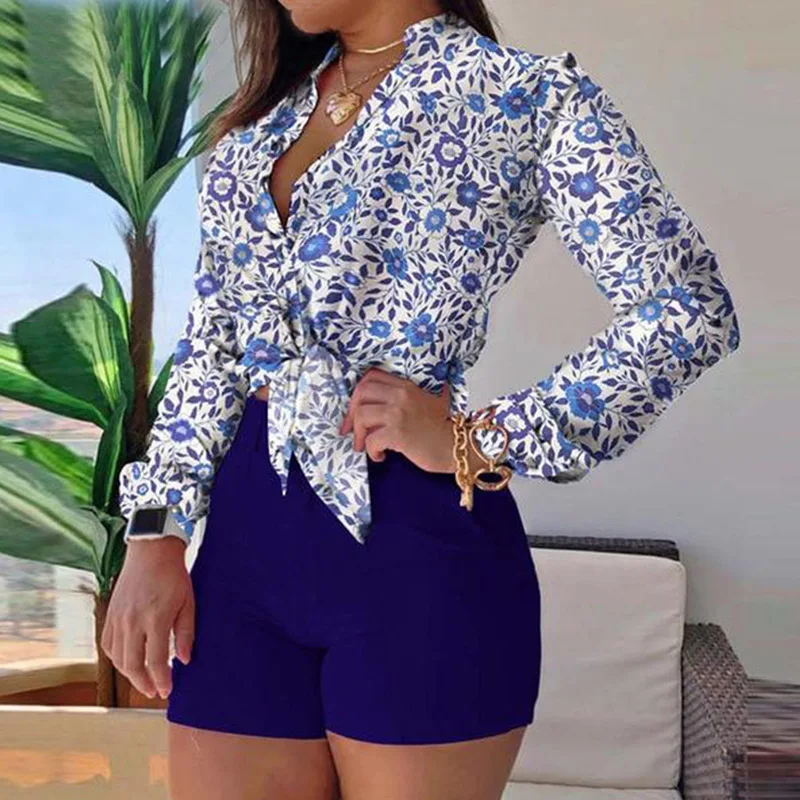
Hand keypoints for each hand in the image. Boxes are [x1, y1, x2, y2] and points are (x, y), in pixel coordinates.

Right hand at [101, 537, 193, 698]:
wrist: (151, 551)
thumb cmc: (174, 576)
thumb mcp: (188, 603)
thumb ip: (186, 633)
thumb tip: (184, 660)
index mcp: (155, 619)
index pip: (155, 661)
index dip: (161, 680)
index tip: (167, 691)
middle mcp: (132, 621)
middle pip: (132, 665)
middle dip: (143, 684)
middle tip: (155, 691)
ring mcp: (118, 618)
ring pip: (117, 658)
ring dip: (129, 674)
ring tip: (144, 680)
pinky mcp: (110, 614)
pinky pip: (108, 645)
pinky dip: (117, 658)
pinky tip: (128, 661)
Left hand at [339, 367, 460, 472]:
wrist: (457, 447)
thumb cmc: (442, 428)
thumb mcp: (430, 399)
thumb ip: (411, 392)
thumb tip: (382, 399)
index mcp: (406, 385)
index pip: (371, 377)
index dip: (358, 393)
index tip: (355, 410)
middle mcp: (401, 395)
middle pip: (360, 393)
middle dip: (351, 414)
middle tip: (352, 430)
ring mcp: (399, 414)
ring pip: (361, 415)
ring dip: (359, 434)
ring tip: (364, 446)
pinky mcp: (398, 434)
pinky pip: (371, 440)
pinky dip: (371, 451)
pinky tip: (380, 456)